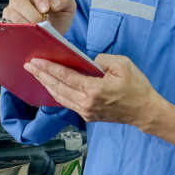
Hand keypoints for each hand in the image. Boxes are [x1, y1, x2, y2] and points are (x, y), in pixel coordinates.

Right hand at [3, 0, 75, 33]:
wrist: (53, 35)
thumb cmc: (58, 17)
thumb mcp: (68, 6)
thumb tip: (54, 2)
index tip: (46, 8)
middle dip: (31, 12)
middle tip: (42, 21)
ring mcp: (12, 10)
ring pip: (12, 13)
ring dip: (26, 22)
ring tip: (37, 29)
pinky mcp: (9, 23)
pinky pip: (10, 26)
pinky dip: (20, 31)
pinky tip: (30, 35)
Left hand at [24, 53, 157, 126]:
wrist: (145, 111)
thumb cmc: (137, 87)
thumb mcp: (123, 65)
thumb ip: (102, 59)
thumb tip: (87, 61)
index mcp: (94, 90)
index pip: (65, 77)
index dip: (49, 68)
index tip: (36, 61)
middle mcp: (86, 103)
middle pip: (58, 88)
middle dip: (42, 75)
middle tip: (29, 65)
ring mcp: (86, 111)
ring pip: (60, 97)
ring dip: (46, 84)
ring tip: (36, 74)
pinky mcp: (88, 115)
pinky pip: (67, 102)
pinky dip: (56, 93)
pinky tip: (50, 85)